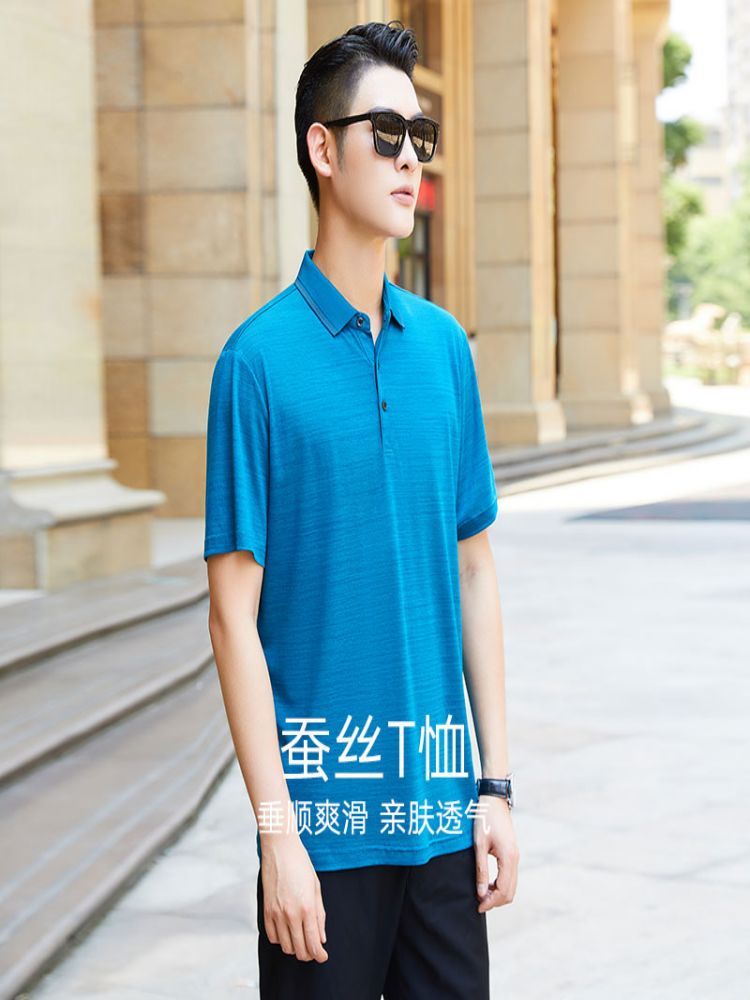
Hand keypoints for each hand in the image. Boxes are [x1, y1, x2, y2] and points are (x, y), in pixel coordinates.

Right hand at [260, 830, 328, 961]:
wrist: (280, 849)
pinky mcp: (266, 911)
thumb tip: (321, 938)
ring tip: (301, 938)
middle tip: (314, 950)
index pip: (313, 944)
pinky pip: (272, 937)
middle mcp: (290, 915)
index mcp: (307, 908)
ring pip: (286, 947)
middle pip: (299, 950)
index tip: (323, 957)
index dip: (319, 955)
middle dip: (308, 954)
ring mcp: (276, 914)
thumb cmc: (301, 865)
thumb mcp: (316, 888)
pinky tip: (288, 931)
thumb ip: (319, 915)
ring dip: (295, 947)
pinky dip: (281, 939)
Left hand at [473, 794, 518, 911]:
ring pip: (511, 886)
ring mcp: (515, 856)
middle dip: (495, 901)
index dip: (490, 902)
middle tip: (478, 902)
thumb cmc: (484, 819)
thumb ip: (481, 870)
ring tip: (481, 894)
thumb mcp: (479, 845)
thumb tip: (481, 892)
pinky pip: (509, 876)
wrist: (493, 800)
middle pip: (510, 892)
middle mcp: (515, 859)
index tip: (477, 906)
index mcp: (509, 858)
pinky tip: (487, 883)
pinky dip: (500, 885)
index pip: (503, 890)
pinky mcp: (512, 853)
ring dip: (497, 894)